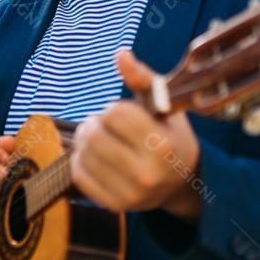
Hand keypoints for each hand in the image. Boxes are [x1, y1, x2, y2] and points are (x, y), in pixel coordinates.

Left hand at [70, 50, 201, 219]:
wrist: (181, 181)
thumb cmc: (168, 133)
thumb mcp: (162, 104)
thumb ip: (140, 78)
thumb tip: (120, 54)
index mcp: (161, 144)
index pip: (114, 113)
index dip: (115, 109)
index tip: (125, 115)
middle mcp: (146, 174)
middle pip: (93, 134)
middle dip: (95, 123)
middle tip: (105, 125)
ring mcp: (129, 194)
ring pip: (82, 154)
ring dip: (85, 140)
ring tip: (100, 139)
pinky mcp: (114, 205)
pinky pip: (78, 175)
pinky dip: (81, 161)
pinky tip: (96, 157)